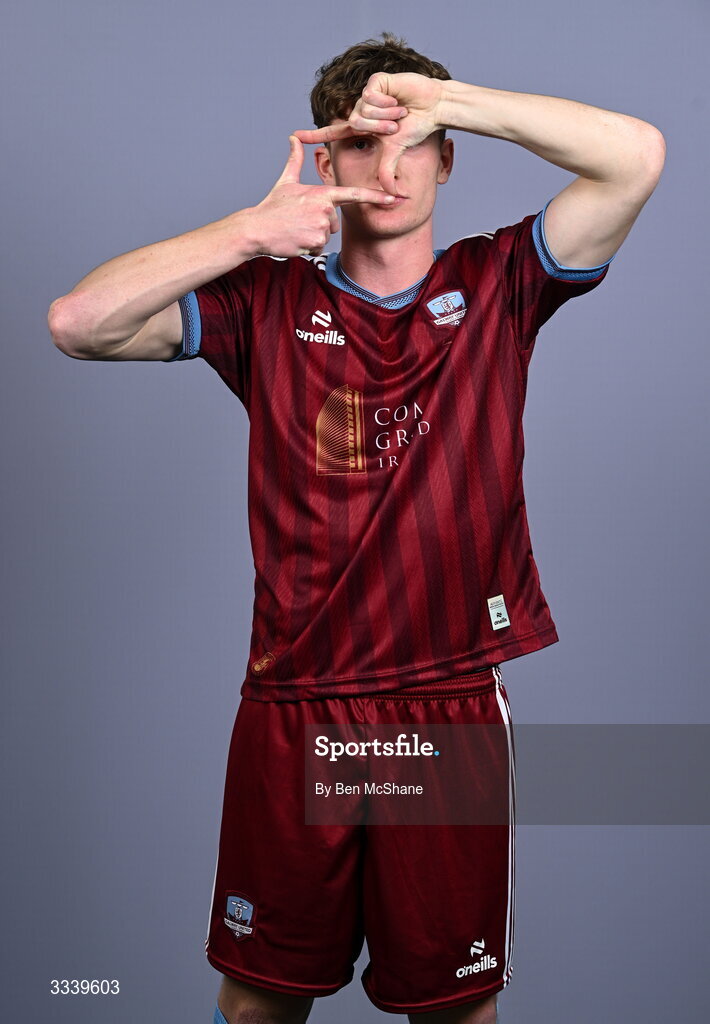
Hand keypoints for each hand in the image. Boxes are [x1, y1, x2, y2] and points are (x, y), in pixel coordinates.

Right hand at [248, 135, 395, 256]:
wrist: (257, 229)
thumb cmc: (272, 206)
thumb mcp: (285, 181)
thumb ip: (295, 160)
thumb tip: (293, 137)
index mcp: (321, 193)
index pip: (354, 194)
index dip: (375, 195)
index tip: (393, 197)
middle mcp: (325, 210)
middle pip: (334, 221)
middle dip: (320, 223)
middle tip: (299, 220)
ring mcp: (320, 227)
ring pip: (326, 235)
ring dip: (312, 236)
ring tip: (296, 229)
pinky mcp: (315, 243)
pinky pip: (318, 247)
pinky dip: (308, 247)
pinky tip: (295, 240)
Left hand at [294, 73, 446, 195]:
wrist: (433, 107)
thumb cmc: (416, 127)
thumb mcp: (397, 151)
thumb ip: (387, 170)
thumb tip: (389, 194)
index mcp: (363, 126)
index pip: (334, 132)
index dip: (315, 135)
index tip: (295, 137)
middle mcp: (362, 110)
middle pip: (355, 124)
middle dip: (378, 130)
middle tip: (396, 128)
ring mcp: (367, 95)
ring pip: (363, 112)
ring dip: (385, 117)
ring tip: (400, 113)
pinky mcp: (375, 81)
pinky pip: (370, 97)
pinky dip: (386, 103)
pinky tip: (398, 100)